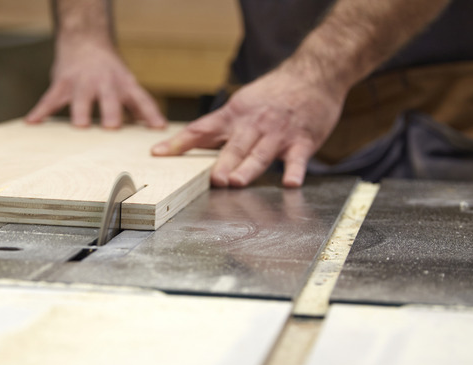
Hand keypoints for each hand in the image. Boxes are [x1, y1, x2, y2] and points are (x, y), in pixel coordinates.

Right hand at [25, 41, 165, 128]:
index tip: (158, 128)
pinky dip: (40, 111)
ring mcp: (82, 83)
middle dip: (111, 112)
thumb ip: (139, 106)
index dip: (150, 113)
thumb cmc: (108, 69)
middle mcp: (104, 83)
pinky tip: (32, 122)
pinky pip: (50, 99)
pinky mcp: (62, 84)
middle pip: (109, 99)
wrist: (84, 39)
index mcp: (124, 85)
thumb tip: (157, 128)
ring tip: (79, 126)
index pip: (141, 99)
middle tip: (112, 127)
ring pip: (80, 99)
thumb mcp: (126, 83)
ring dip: (80, 112)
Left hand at [151, 67, 345, 186]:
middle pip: (234, 146)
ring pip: (261, 153)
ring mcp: (278, 133)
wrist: (314, 73)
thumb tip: (189, 143)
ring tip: (236, 182)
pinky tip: (290, 183)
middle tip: (212, 179)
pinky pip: (297, 159)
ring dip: (248, 168)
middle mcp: (253, 124)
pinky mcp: (302, 141)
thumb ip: (218, 127)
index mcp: (234, 115)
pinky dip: (294, 171)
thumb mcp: (241, 104)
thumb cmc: (273, 94)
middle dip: (222, 163)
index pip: (201, 129)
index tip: (158, 153)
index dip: (179, 142)